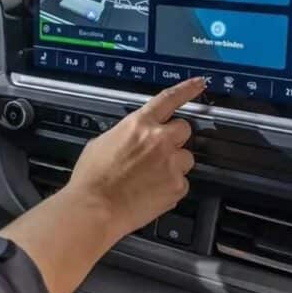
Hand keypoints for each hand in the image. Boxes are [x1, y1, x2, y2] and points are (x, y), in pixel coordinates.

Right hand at [65, 77, 204, 238]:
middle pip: (185, 128)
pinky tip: (151, 193)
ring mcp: (171, 163)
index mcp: (138, 124)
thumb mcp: (102, 143)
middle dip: (175, 138)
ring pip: (186, 158)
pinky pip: (181, 183)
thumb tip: (132, 139)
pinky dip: (170, 188)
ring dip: (174, 164)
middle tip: (161, 151)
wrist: (95, 208)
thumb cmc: (92, 178)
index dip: (187, 89)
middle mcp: (159, 139)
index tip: (199, 84)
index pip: (169, 99)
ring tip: (151, 178)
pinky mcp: (177, 186)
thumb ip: (125, 135)